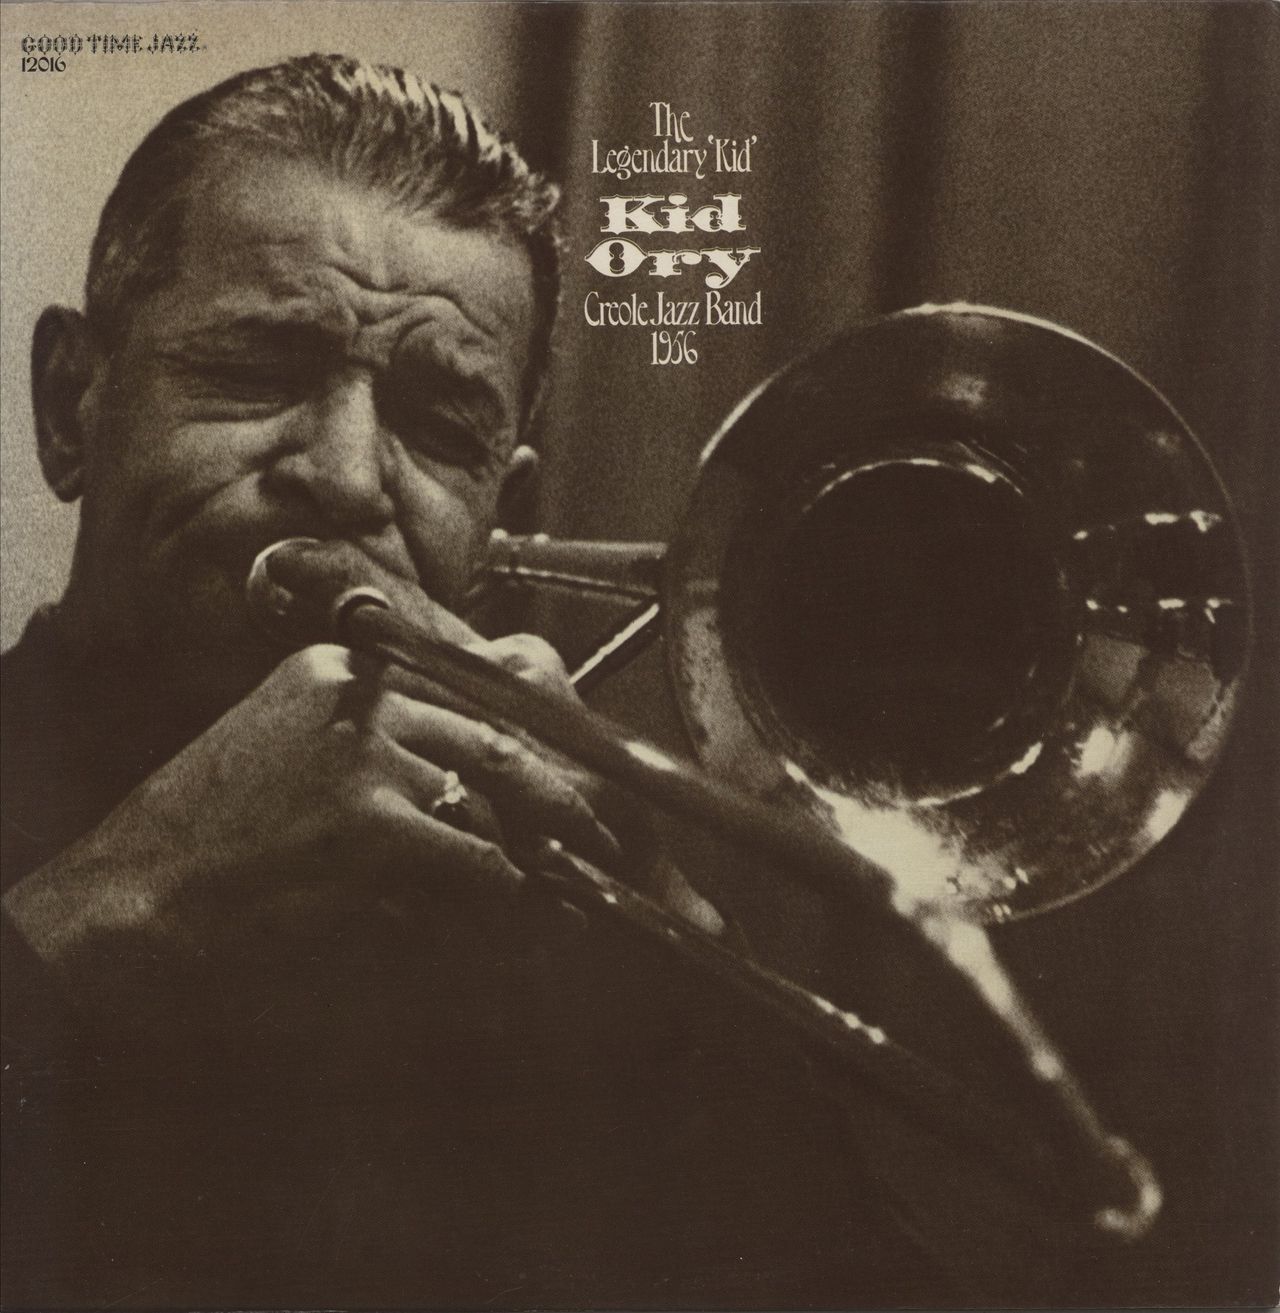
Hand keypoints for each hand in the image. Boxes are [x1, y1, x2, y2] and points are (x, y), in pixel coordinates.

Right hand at [3, 630, 721, 1032]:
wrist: (131, 901)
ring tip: (600, 877)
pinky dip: (519, 892)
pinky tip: (543, 912)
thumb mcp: (297, 754)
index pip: (483, 679)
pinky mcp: (370, 820)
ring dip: (558, 843)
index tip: (599, 760)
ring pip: (506, 791)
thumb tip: (492, 778)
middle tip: (619, 829)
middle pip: (510, 728)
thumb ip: (393, 744)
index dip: (552, 724)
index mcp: (349, 669)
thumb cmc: (217, 840)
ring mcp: (367, 750)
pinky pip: (481, 857)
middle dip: (576, 785)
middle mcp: (364, 691)